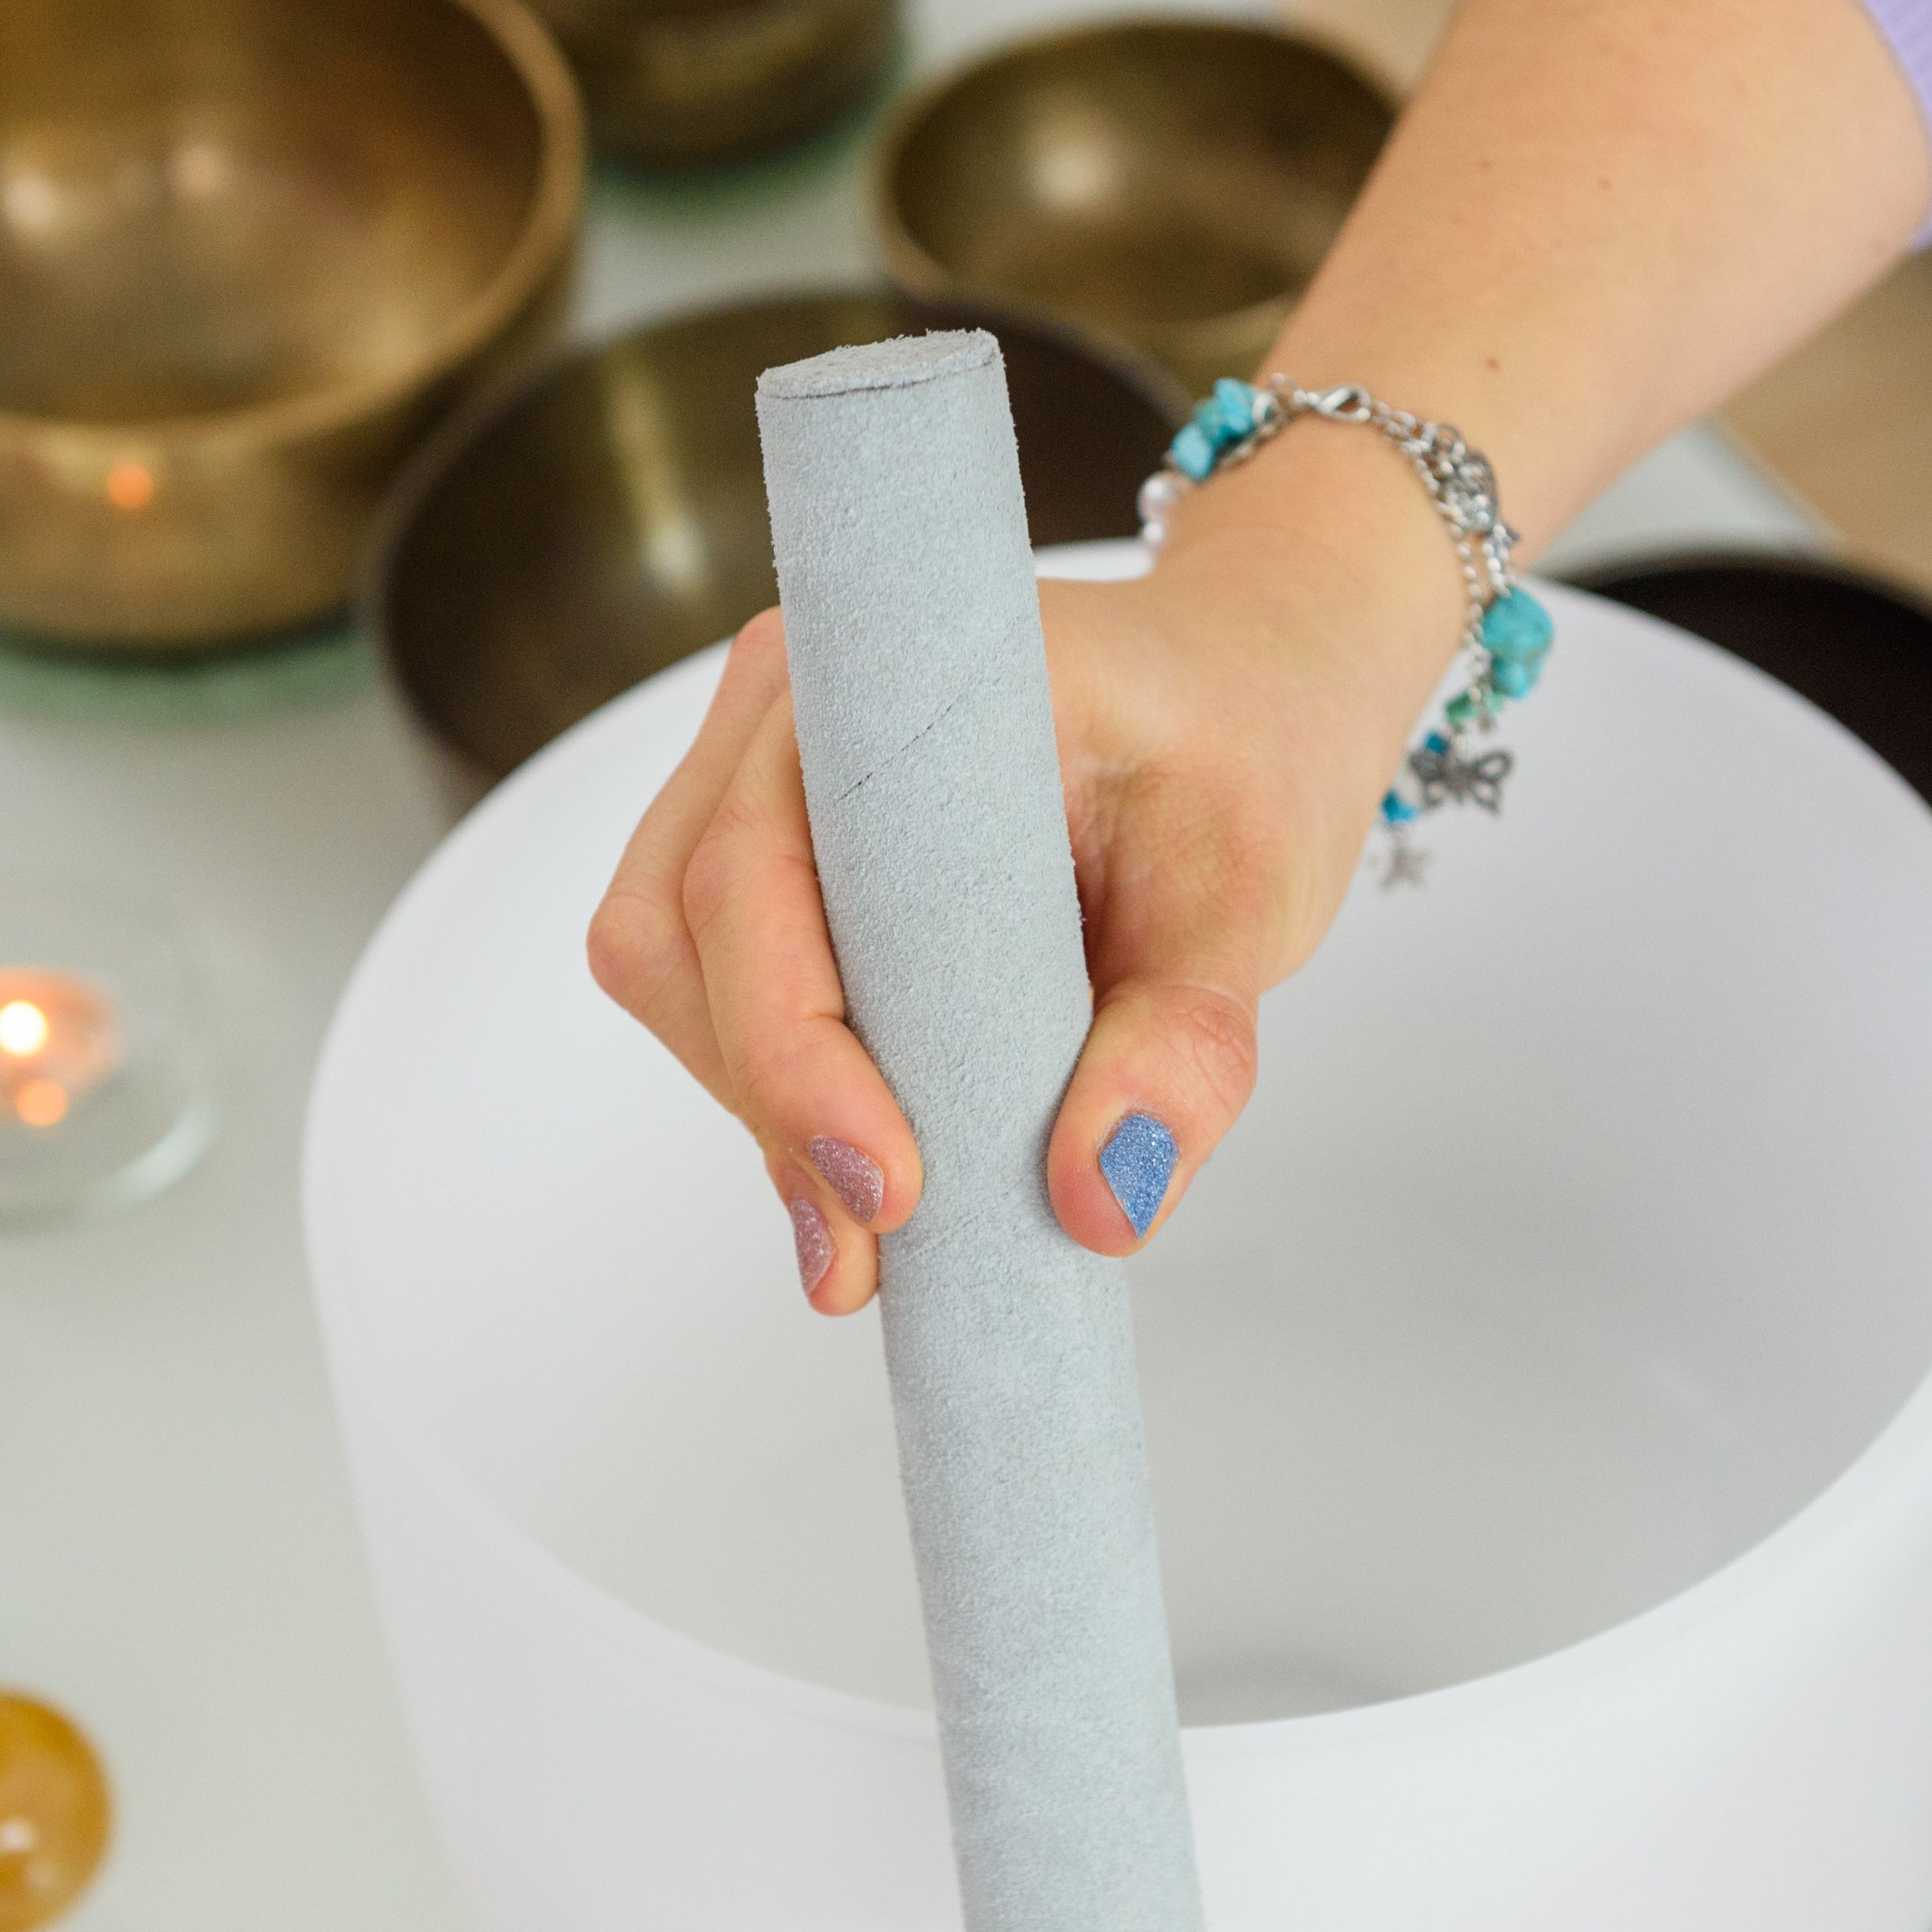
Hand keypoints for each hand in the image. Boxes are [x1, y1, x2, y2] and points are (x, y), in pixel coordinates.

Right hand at [587, 493, 1456, 1310]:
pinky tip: (867, 1175)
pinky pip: (718, 989)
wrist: (1248, 695)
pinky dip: (781, 1092)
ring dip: (763, 1109)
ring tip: (877, 1236)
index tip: (891, 1186)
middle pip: (684, 932)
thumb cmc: (1245, 752)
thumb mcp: (1256, 899)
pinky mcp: (776, 859)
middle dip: (773, 1105)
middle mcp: (795, 709)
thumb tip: (1099, 1199)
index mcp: (899, 676)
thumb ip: (1188, 1046)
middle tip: (878, 1255)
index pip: (763, 865)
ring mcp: (763, 778)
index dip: (794, 1039)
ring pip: (675, 972)